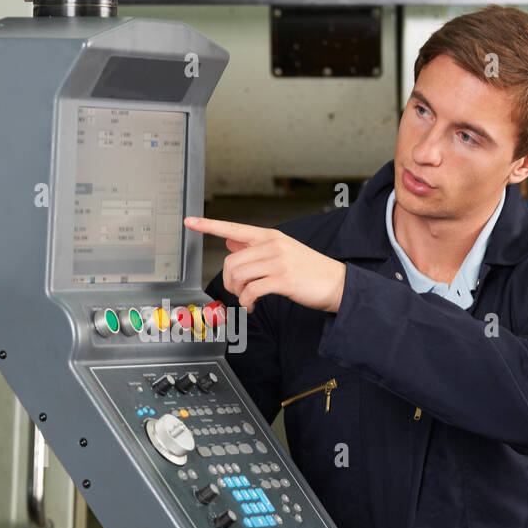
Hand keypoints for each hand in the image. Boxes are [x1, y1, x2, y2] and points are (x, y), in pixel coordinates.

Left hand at [185, 216, 346, 312]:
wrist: (337, 283)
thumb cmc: (309, 270)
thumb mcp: (282, 251)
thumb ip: (255, 246)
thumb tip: (229, 240)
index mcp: (270, 236)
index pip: (233, 228)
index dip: (208, 225)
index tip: (189, 221)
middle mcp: (273, 245)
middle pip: (232, 261)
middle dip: (229, 281)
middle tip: (238, 292)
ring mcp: (278, 261)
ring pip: (239, 276)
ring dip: (238, 294)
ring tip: (248, 300)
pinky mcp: (283, 279)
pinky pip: (251, 291)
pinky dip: (247, 302)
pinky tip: (253, 306)